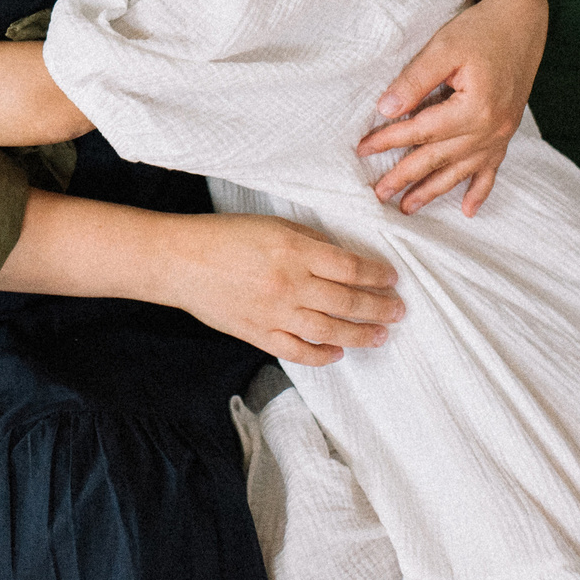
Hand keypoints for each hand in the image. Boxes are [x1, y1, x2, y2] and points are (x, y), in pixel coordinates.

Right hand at [157, 213, 402, 366]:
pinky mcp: (258, 333)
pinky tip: (338, 351)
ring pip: (329, 331)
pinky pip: (297, 351)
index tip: (392, 279)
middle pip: (347, 302)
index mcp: (294, 250)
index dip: (377, 275)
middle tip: (398, 311)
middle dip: (379, 308)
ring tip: (380, 335)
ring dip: (360, 335)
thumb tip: (345, 262)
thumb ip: (311, 242)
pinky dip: (321, 355)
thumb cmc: (225, 236)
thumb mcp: (274, 225)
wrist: (180, 260)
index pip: (350, 267)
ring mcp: (274, 313)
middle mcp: (288, 283)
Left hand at [358, 0, 547, 215]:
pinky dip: (480, 191)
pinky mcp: (507, 131)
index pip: (421, 131)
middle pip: (439, 158)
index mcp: (474, 108)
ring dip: (435, 191)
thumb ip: (414, 81)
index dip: (388, 141)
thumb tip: (385, 110)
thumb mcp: (443, 49)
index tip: (361, 149)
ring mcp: (501, 133)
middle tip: (378, 194)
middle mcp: (491, 128)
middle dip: (406, 177)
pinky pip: (492, 169)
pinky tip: (468, 211)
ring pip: (462, 171)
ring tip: (409, 207)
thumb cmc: (480, 30)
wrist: (521, 22)